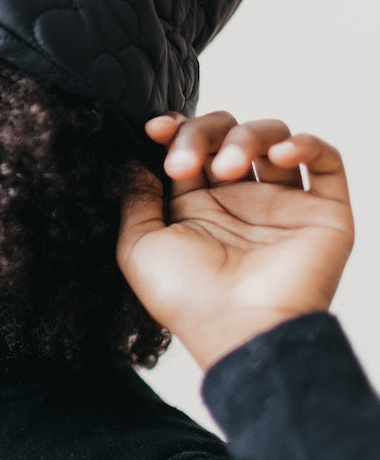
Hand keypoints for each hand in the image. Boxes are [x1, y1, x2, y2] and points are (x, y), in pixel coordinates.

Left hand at [117, 112, 353, 370]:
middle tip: (185, 164)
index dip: (174, 127)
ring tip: (227, 168)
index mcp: (196, 204)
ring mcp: (280, 203)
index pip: (188, 144)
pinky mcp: (322, 213)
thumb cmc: (187, 301)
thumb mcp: (139, 246)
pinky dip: (305, 143)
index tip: (155, 129)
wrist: (238, 332)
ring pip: (270, 136)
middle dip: (201, 133)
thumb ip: (136, 196)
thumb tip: (134, 157)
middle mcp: (238, 199)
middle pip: (225, 133)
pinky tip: (280, 152)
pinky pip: (325, 161)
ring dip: (245, 137)